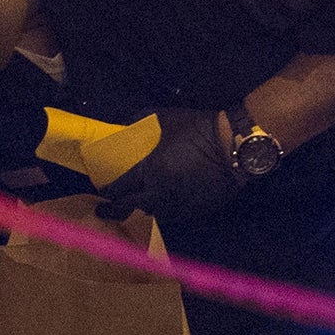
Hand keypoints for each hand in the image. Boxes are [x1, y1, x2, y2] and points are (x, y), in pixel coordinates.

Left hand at [94, 107, 243, 226]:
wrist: (233, 146)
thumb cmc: (198, 129)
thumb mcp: (165, 117)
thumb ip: (140, 121)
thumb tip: (124, 124)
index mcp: (150, 170)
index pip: (119, 188)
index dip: (106, 191)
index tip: (101, 191)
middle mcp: (159, 192)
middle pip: (129, 208)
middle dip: (114, 210)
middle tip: (105, 210)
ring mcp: (177, 205)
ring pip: (149, 215)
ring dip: (138, 212)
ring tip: (133, 208)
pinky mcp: (193, 211)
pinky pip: (170, 217)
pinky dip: (160, 213)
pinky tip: (158, 207)